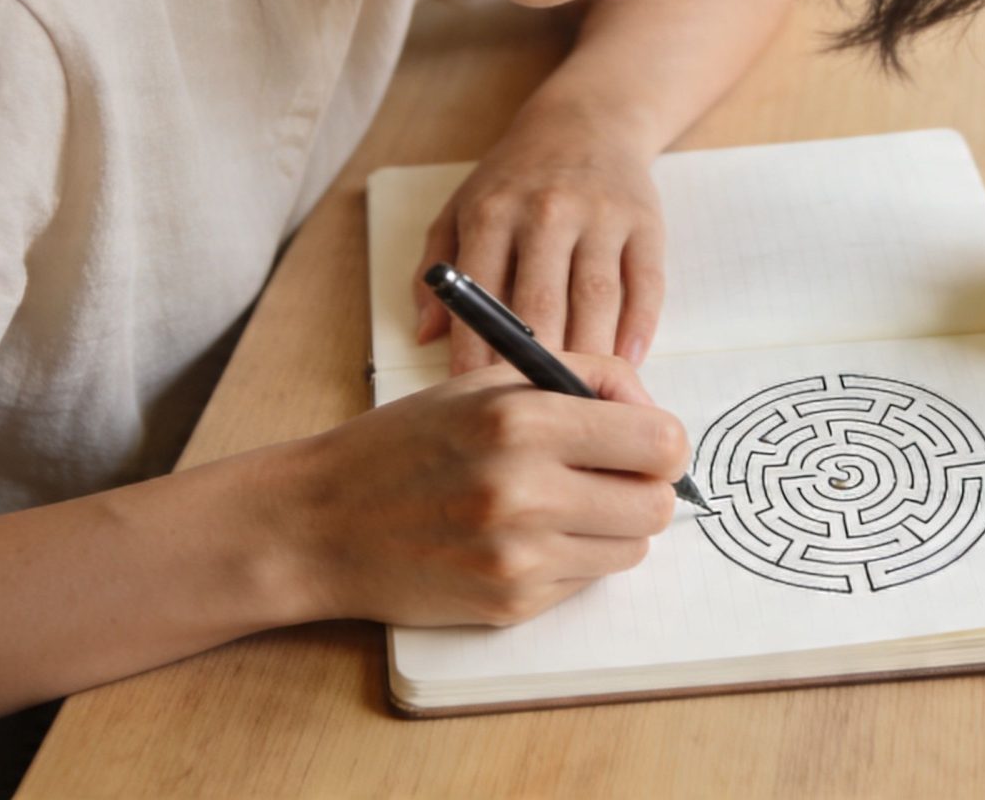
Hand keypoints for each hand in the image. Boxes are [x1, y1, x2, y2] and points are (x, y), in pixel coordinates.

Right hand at [271, 352, 688, 626]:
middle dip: (643, 488)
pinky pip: (586, 581)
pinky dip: (570, 559)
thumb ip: (579, 380)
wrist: (324, 522)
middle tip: (606, 476)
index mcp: (522, 419)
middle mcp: (525, 490)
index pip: (659, 441)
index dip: (660, 441)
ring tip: (559, 506)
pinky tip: (522, 538)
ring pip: (631, 549)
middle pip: (657, 505)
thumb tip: (651, 410)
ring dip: (611, 528)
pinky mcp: (511, 605)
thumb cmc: (405, 443)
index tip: (639, 441)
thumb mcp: (486, 382)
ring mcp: (519, 557)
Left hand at [411, 100, 666, 374]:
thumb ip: (438, 270)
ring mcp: (600, 215)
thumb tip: (426, 335)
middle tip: (534, 413)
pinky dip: (639, 328)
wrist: (588, 120)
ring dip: (589, 355)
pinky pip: (645, 283)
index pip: (481, 296)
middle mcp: (546, 211)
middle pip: (541, 305)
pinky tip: (628, 362)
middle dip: (536, 364)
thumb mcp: (462, 207)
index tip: (478, 397)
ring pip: (596, 299)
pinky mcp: (645, 222)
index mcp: (492, 212)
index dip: (478, 353)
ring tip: (581, 400)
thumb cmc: (515, 178)